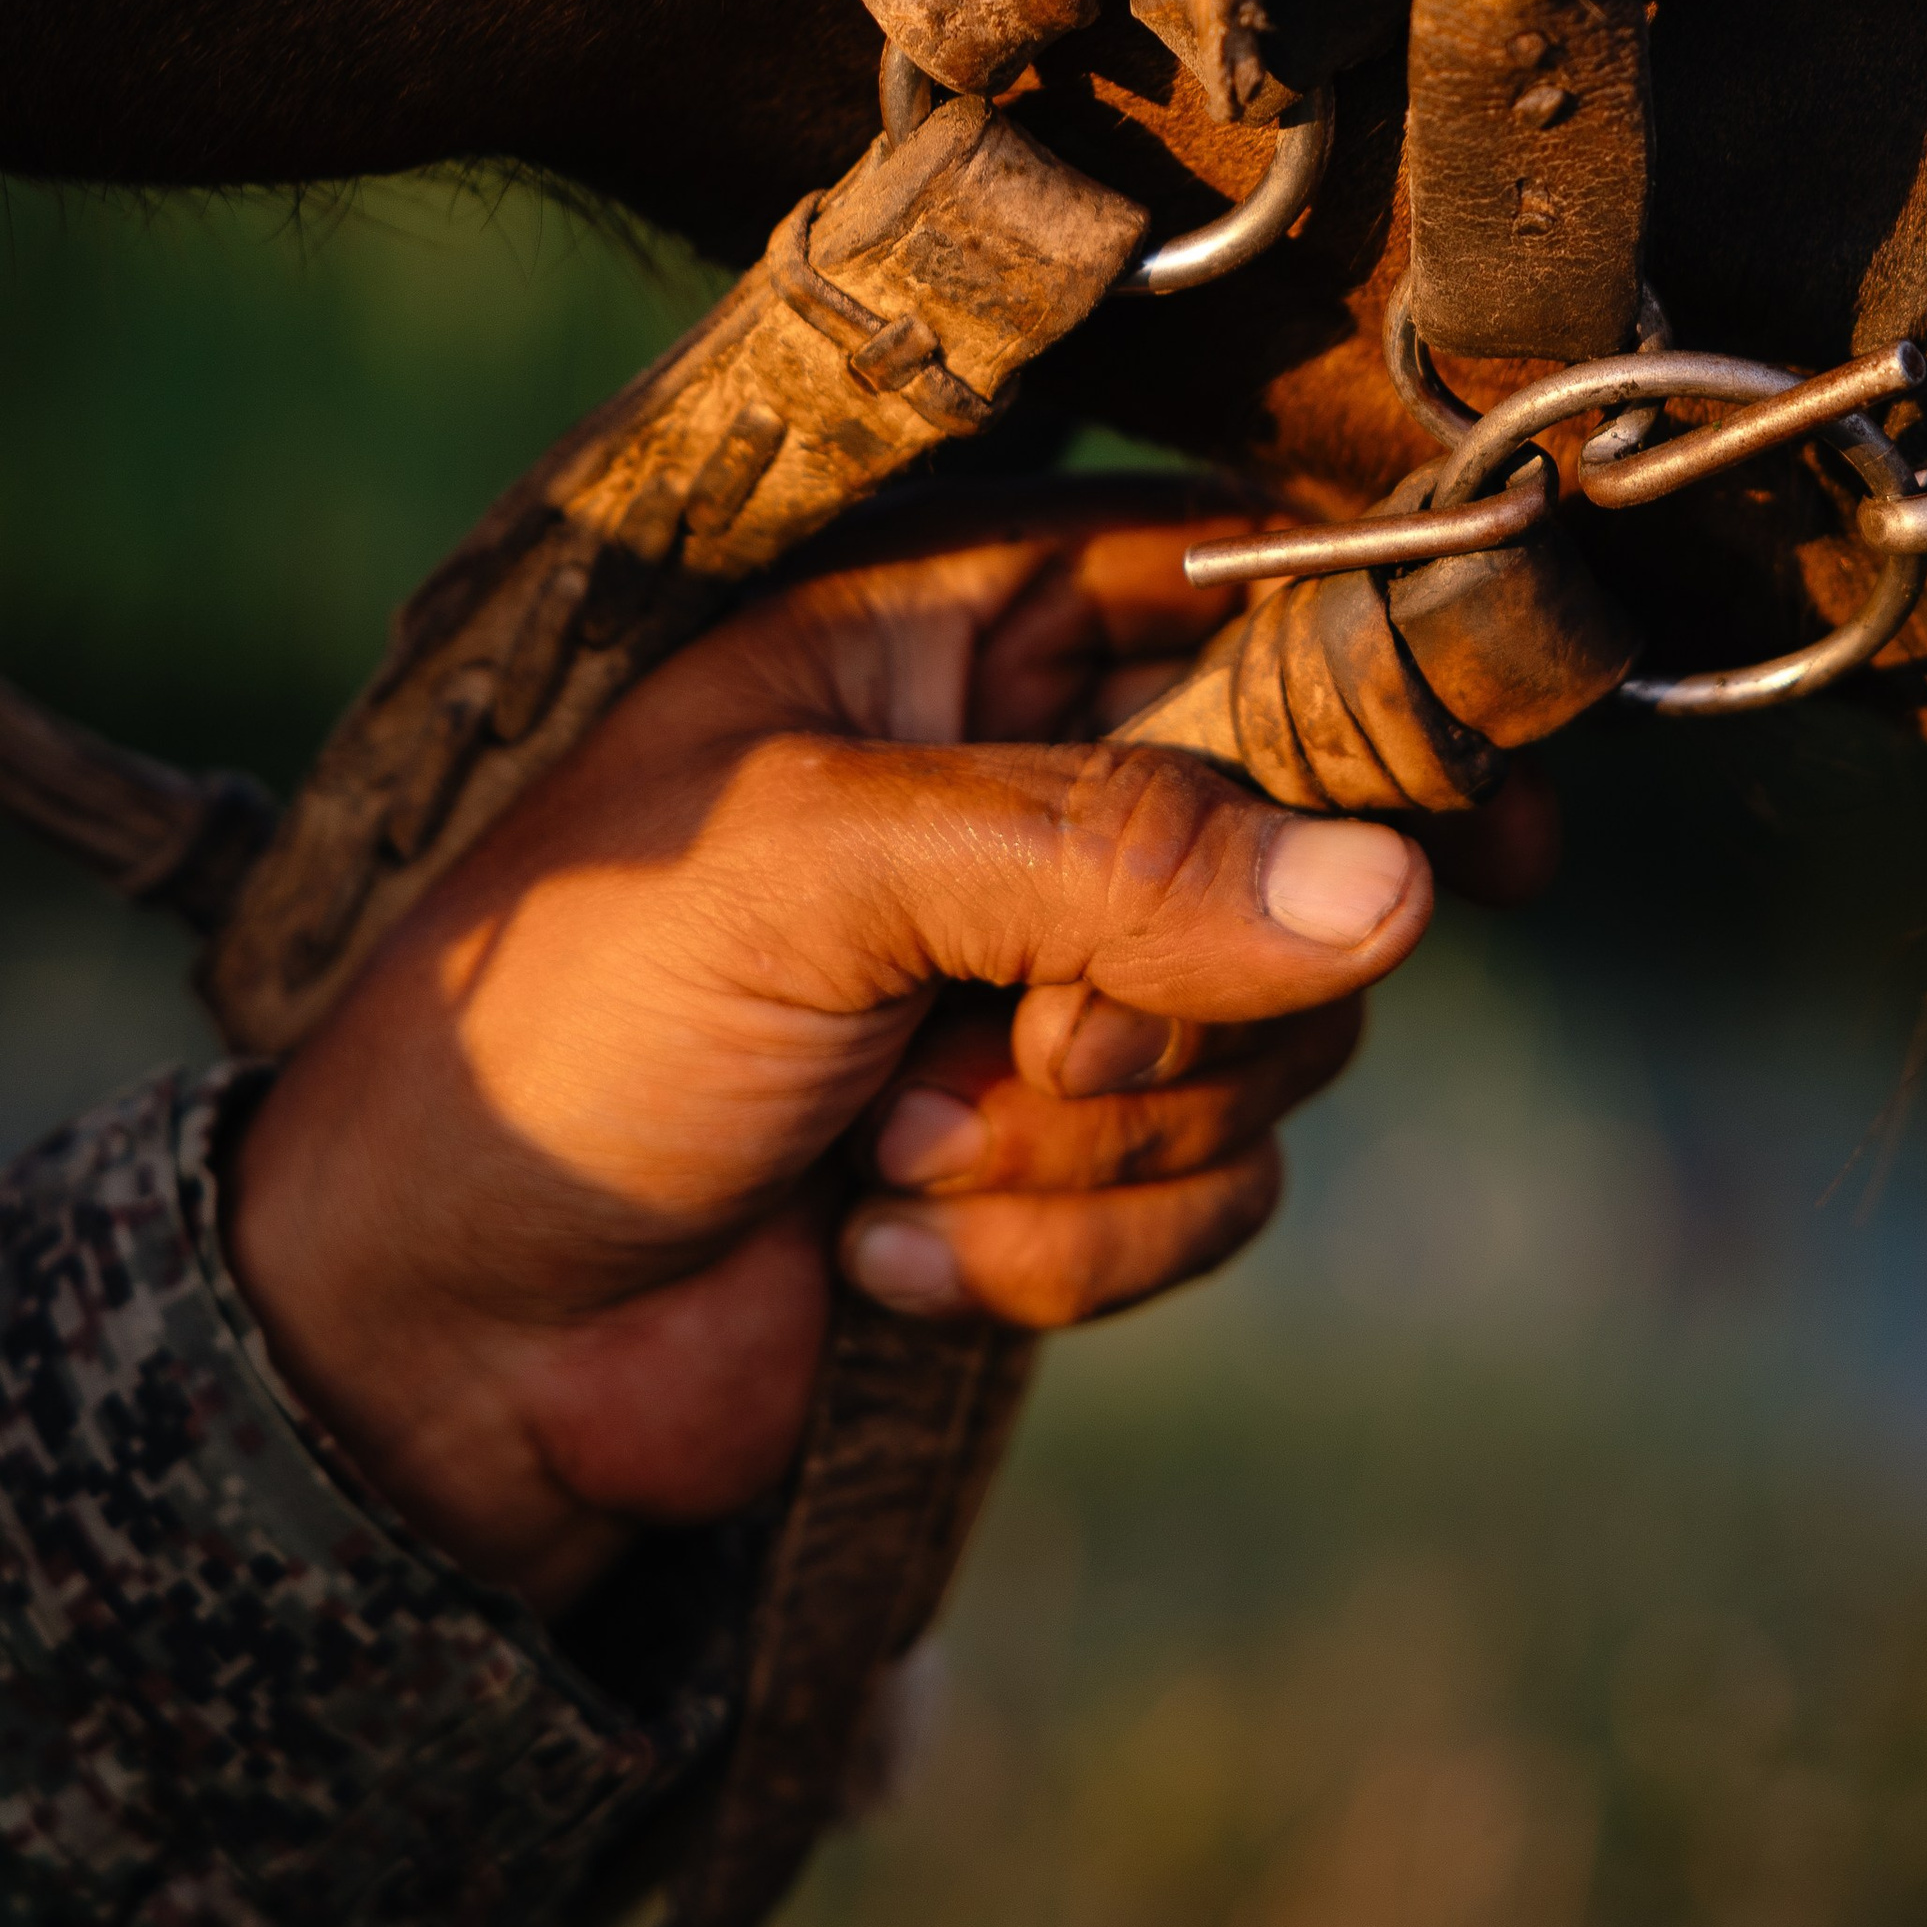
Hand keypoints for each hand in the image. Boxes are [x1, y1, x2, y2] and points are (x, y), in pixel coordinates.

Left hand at [226, 512, 1519, 1611]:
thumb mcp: (813, 873)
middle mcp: (1027, 788)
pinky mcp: (1059, 1166)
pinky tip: (870, 1253)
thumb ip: (1104, 855)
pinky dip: (1052, 1253)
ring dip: (1083, 1145)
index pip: (1234, 585)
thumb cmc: (566, 1025)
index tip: (1490, 821)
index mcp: (945, 631)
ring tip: (878, 1154)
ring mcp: (1051, 982)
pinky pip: (1210, 1198)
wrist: (436, 1341)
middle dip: (1167, 995)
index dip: (1378, 682)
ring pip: (1274, 1041)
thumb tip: (1401, 888)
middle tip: (1011, 1041)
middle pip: (1298, 847)